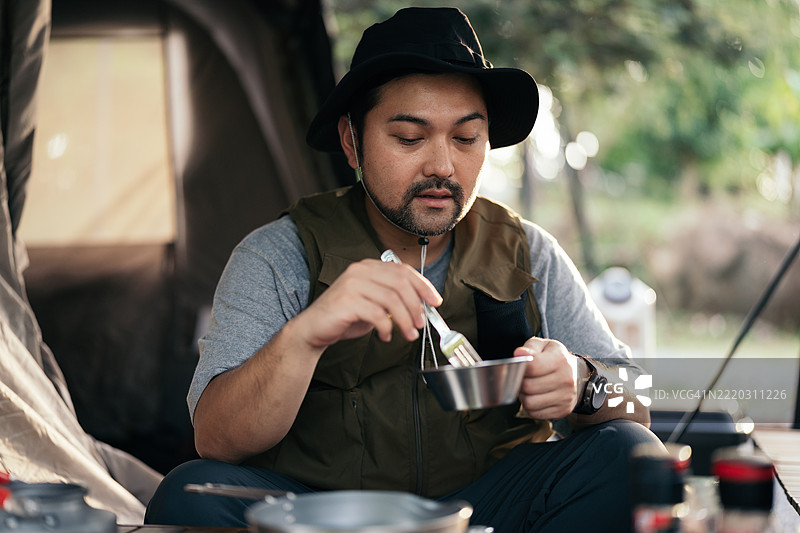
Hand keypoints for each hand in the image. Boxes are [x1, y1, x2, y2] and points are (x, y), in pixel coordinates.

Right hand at [293, 259, 441, 349]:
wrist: (313, 329)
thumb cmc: (344, 317)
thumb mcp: (373, 304)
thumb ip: (393, 300)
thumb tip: (421, 308)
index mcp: (369, 267)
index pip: (403, 271)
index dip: (423, 286)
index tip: (435, 302)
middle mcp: (360, 271)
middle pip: (401, 283)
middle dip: (416, 306)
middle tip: (421, 324)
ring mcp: (352, 284)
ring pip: (392, 299)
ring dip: (405, 320)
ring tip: (408, 334)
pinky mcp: (346, 301)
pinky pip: (377, 314)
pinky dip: (386, 327)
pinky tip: (386, 335)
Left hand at [514, 337, 581, 419]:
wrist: (577, 374)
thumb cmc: (555, 359)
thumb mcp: (544, 346)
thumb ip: (530, 348)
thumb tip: (519, 354)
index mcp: (560, 359)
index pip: (532, 367)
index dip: (520, 368)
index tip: (521, 367)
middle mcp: (566, 379)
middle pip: (528, 386)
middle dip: (519, 383)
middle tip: (523, 379)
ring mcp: (566, 397)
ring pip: (530, 403)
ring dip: (524, 397)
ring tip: (528, 389)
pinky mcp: (563, 410)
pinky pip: (535, 413)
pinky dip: (530, 407)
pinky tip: (535, 397)